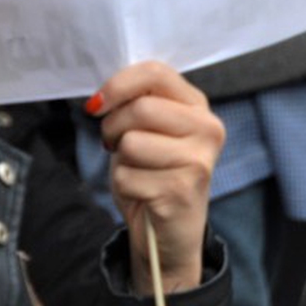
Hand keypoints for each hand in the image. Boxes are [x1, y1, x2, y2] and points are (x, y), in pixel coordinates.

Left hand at [86, 61, 222, 295]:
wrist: (170, 233)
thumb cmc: (154, 173)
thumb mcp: (149, 130)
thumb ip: (137, 103)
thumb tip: (102, 98)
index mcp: (197, 105)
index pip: (156, 72)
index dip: (118, 84)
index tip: (98, 104)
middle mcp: (207, 128)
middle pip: (141, 108)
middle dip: (113, 126)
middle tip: (114, 143)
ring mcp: (198, 160)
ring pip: (131, 142)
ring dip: (119, 159)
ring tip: (134, 168)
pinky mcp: (182, 191)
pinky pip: (128, 176)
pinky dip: (123, 185)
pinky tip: (142, 192)